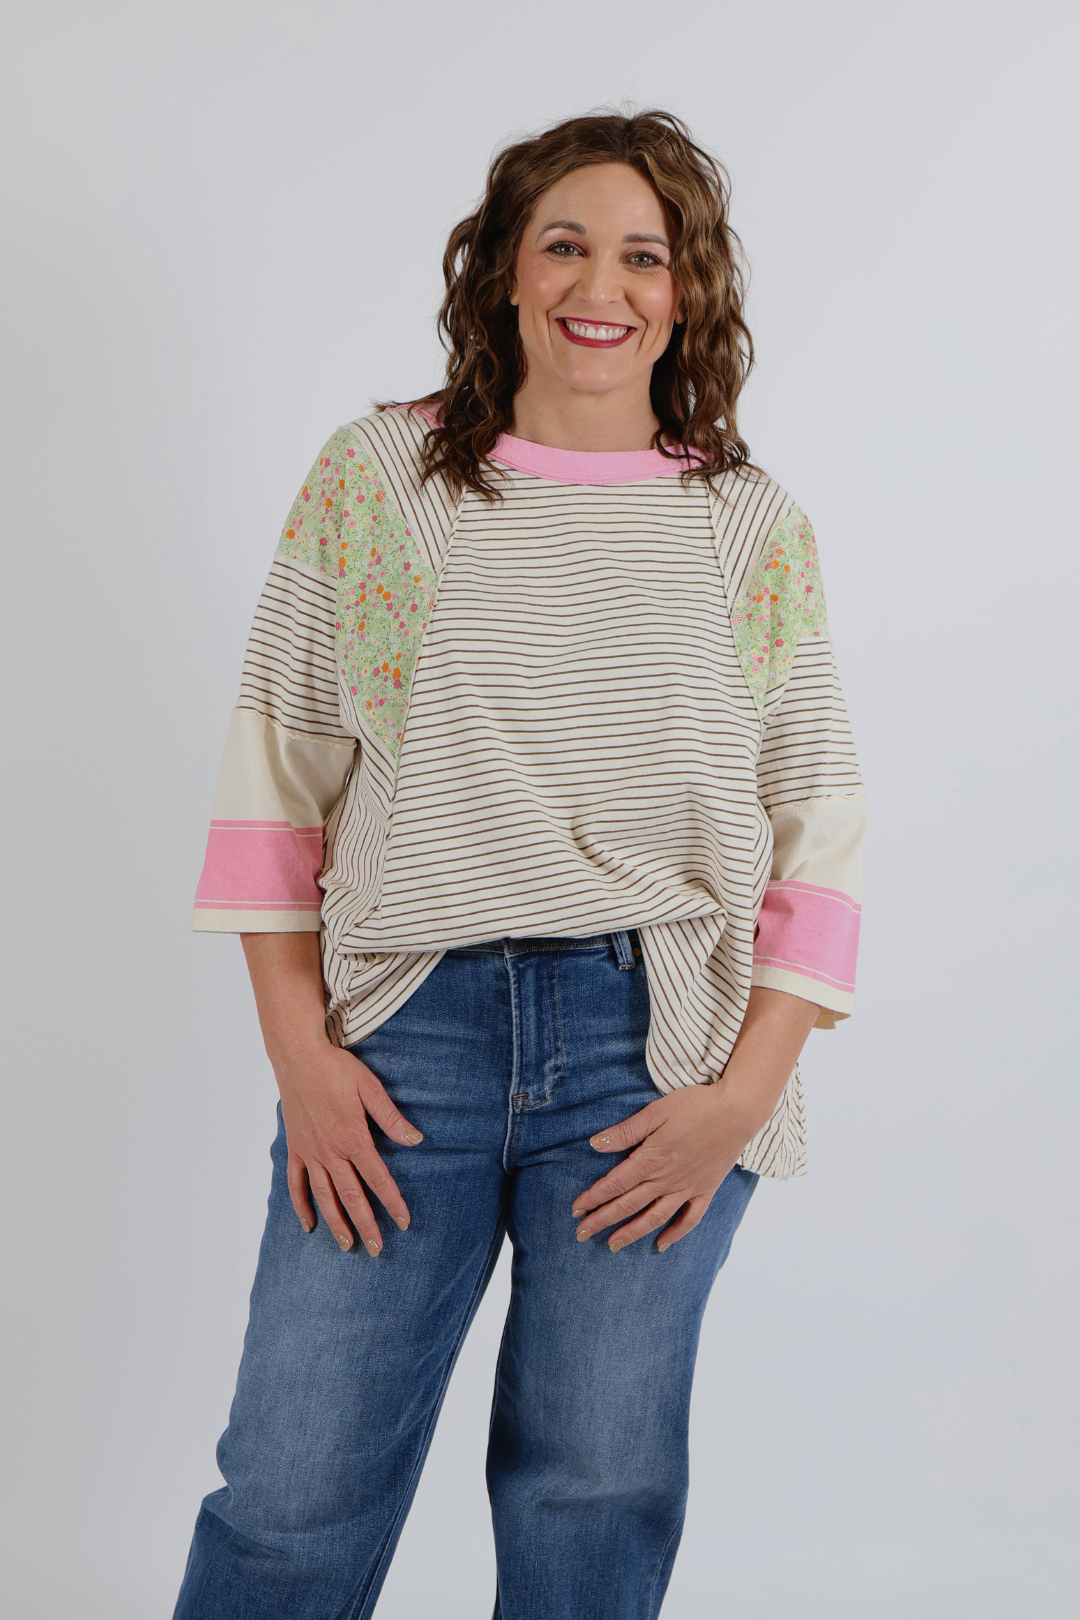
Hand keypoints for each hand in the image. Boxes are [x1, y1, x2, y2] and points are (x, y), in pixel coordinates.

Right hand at [275, 1041, 423, 1255]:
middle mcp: (330, 1152)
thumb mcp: (371, 1088)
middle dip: (366, 1224)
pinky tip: (309, 1224)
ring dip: (336, 1223)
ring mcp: (310, 1153)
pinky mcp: (295, 1149)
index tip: (404, 1222)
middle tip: (378, 1249)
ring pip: (324, 1196)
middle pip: (351, 1196)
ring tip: (348, 1245)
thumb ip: (391, 1118)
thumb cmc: (337, 1070)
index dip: (392, 1202)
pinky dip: (302, 1206)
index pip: (378, 1179)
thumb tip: (416, 1141)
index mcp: (353, 1138)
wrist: (299, 1058)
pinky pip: (296, 1184)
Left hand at [571, 984, 819, 1251]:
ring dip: (631, 1233)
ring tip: (612, 1245)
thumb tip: (595, 1144)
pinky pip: (689, 1219)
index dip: (594, 1197)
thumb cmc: (696, 1105)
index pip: (615, 1184)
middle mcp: (667, 1179)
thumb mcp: (656, 1111)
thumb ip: (626, 1132)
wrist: (738, 1111)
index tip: (576, 1209)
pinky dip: (675, 1234)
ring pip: (654, 1217)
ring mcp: (687, 1188)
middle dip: (602, 1220)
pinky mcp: (706, 1190)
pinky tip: (661, 1245)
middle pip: (628, 1204)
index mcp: (651, 1159)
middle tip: (581, 1234)